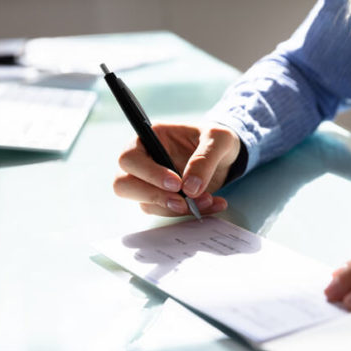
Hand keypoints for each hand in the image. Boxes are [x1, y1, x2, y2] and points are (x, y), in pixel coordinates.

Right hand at [113, 122, 240, 215]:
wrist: (227, 157)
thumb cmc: (217, 140)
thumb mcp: (219, 140)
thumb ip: (205, 159)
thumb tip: (190, 188)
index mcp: (151, 137)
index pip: (130, 158)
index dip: (149, 174)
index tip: (177, 184)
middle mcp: (144, 160)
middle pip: (123, 185)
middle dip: (153, 197)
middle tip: (182, 202)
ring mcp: (150, 182)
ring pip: (145, 204)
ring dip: (176, 209)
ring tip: (207, 200)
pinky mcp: (162, 199)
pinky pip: (165, 213)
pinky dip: (188, 213)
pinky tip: (211, 204)